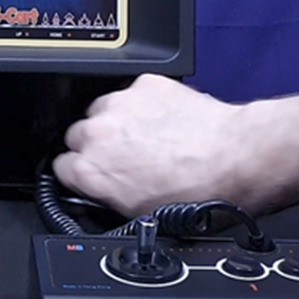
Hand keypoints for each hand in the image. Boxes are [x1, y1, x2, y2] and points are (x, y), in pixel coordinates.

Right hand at [51, 74, 298, 216]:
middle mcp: (97, 134)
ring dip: (118, 122)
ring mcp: (119, 105)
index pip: (62, 168)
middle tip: (126, 157)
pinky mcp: (144, 85)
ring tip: (148, 138)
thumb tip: (103, 193)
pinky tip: (165, 121)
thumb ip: (108, 197)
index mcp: (91, 170)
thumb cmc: (200, 192)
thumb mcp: (141, 213)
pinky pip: (132, 93)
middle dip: (97, 146)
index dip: (80, 172)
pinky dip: (144, 105)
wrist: (236, 159)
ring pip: (102, 110)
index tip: (94, 173)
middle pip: (78, 136)